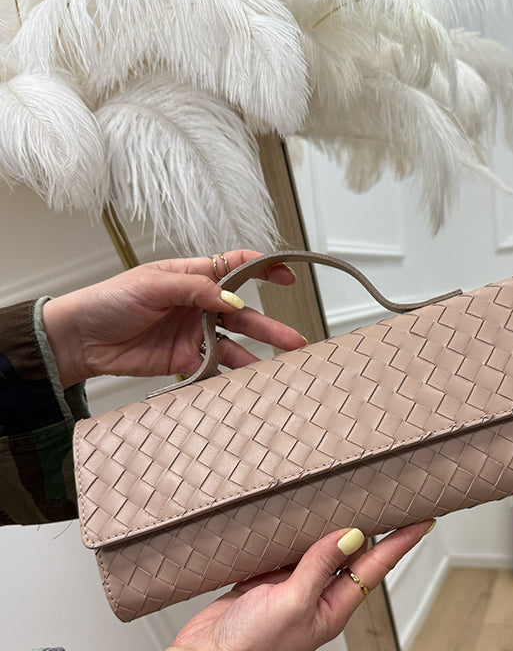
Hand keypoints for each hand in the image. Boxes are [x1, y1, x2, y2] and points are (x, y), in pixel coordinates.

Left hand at [41, 251, 303, 387]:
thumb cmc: (109, 301)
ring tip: (278, 366)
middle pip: (243, 313)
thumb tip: (233, 299)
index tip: (287, 275)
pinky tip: (246, 384)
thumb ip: (195, 290)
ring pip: (234, 344)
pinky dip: (230, 377)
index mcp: (191, 277)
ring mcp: (193, 334)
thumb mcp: (152, 285)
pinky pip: (214, 368)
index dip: (264, 268)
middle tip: (293, 340)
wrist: (82, 338)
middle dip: (269, 326)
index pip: (235, 267)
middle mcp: (198, 305)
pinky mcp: (184, 360)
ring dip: (256, 355)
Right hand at [88, 520, 434, 650]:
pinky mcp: (264, 581)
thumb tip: (351, 536)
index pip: (376, 567)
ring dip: (328, 526)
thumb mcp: (292, 604)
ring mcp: (289, 589)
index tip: (423, 519)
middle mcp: (316, 597)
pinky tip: (295, 514)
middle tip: (389, 497)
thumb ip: (320, 568)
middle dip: (371, 528)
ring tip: (348, 495)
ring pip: (317, 549)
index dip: (400, 542)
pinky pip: (285, 550)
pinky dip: (291, 532)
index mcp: (333, 608)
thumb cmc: (249, 650)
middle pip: (351, 555)